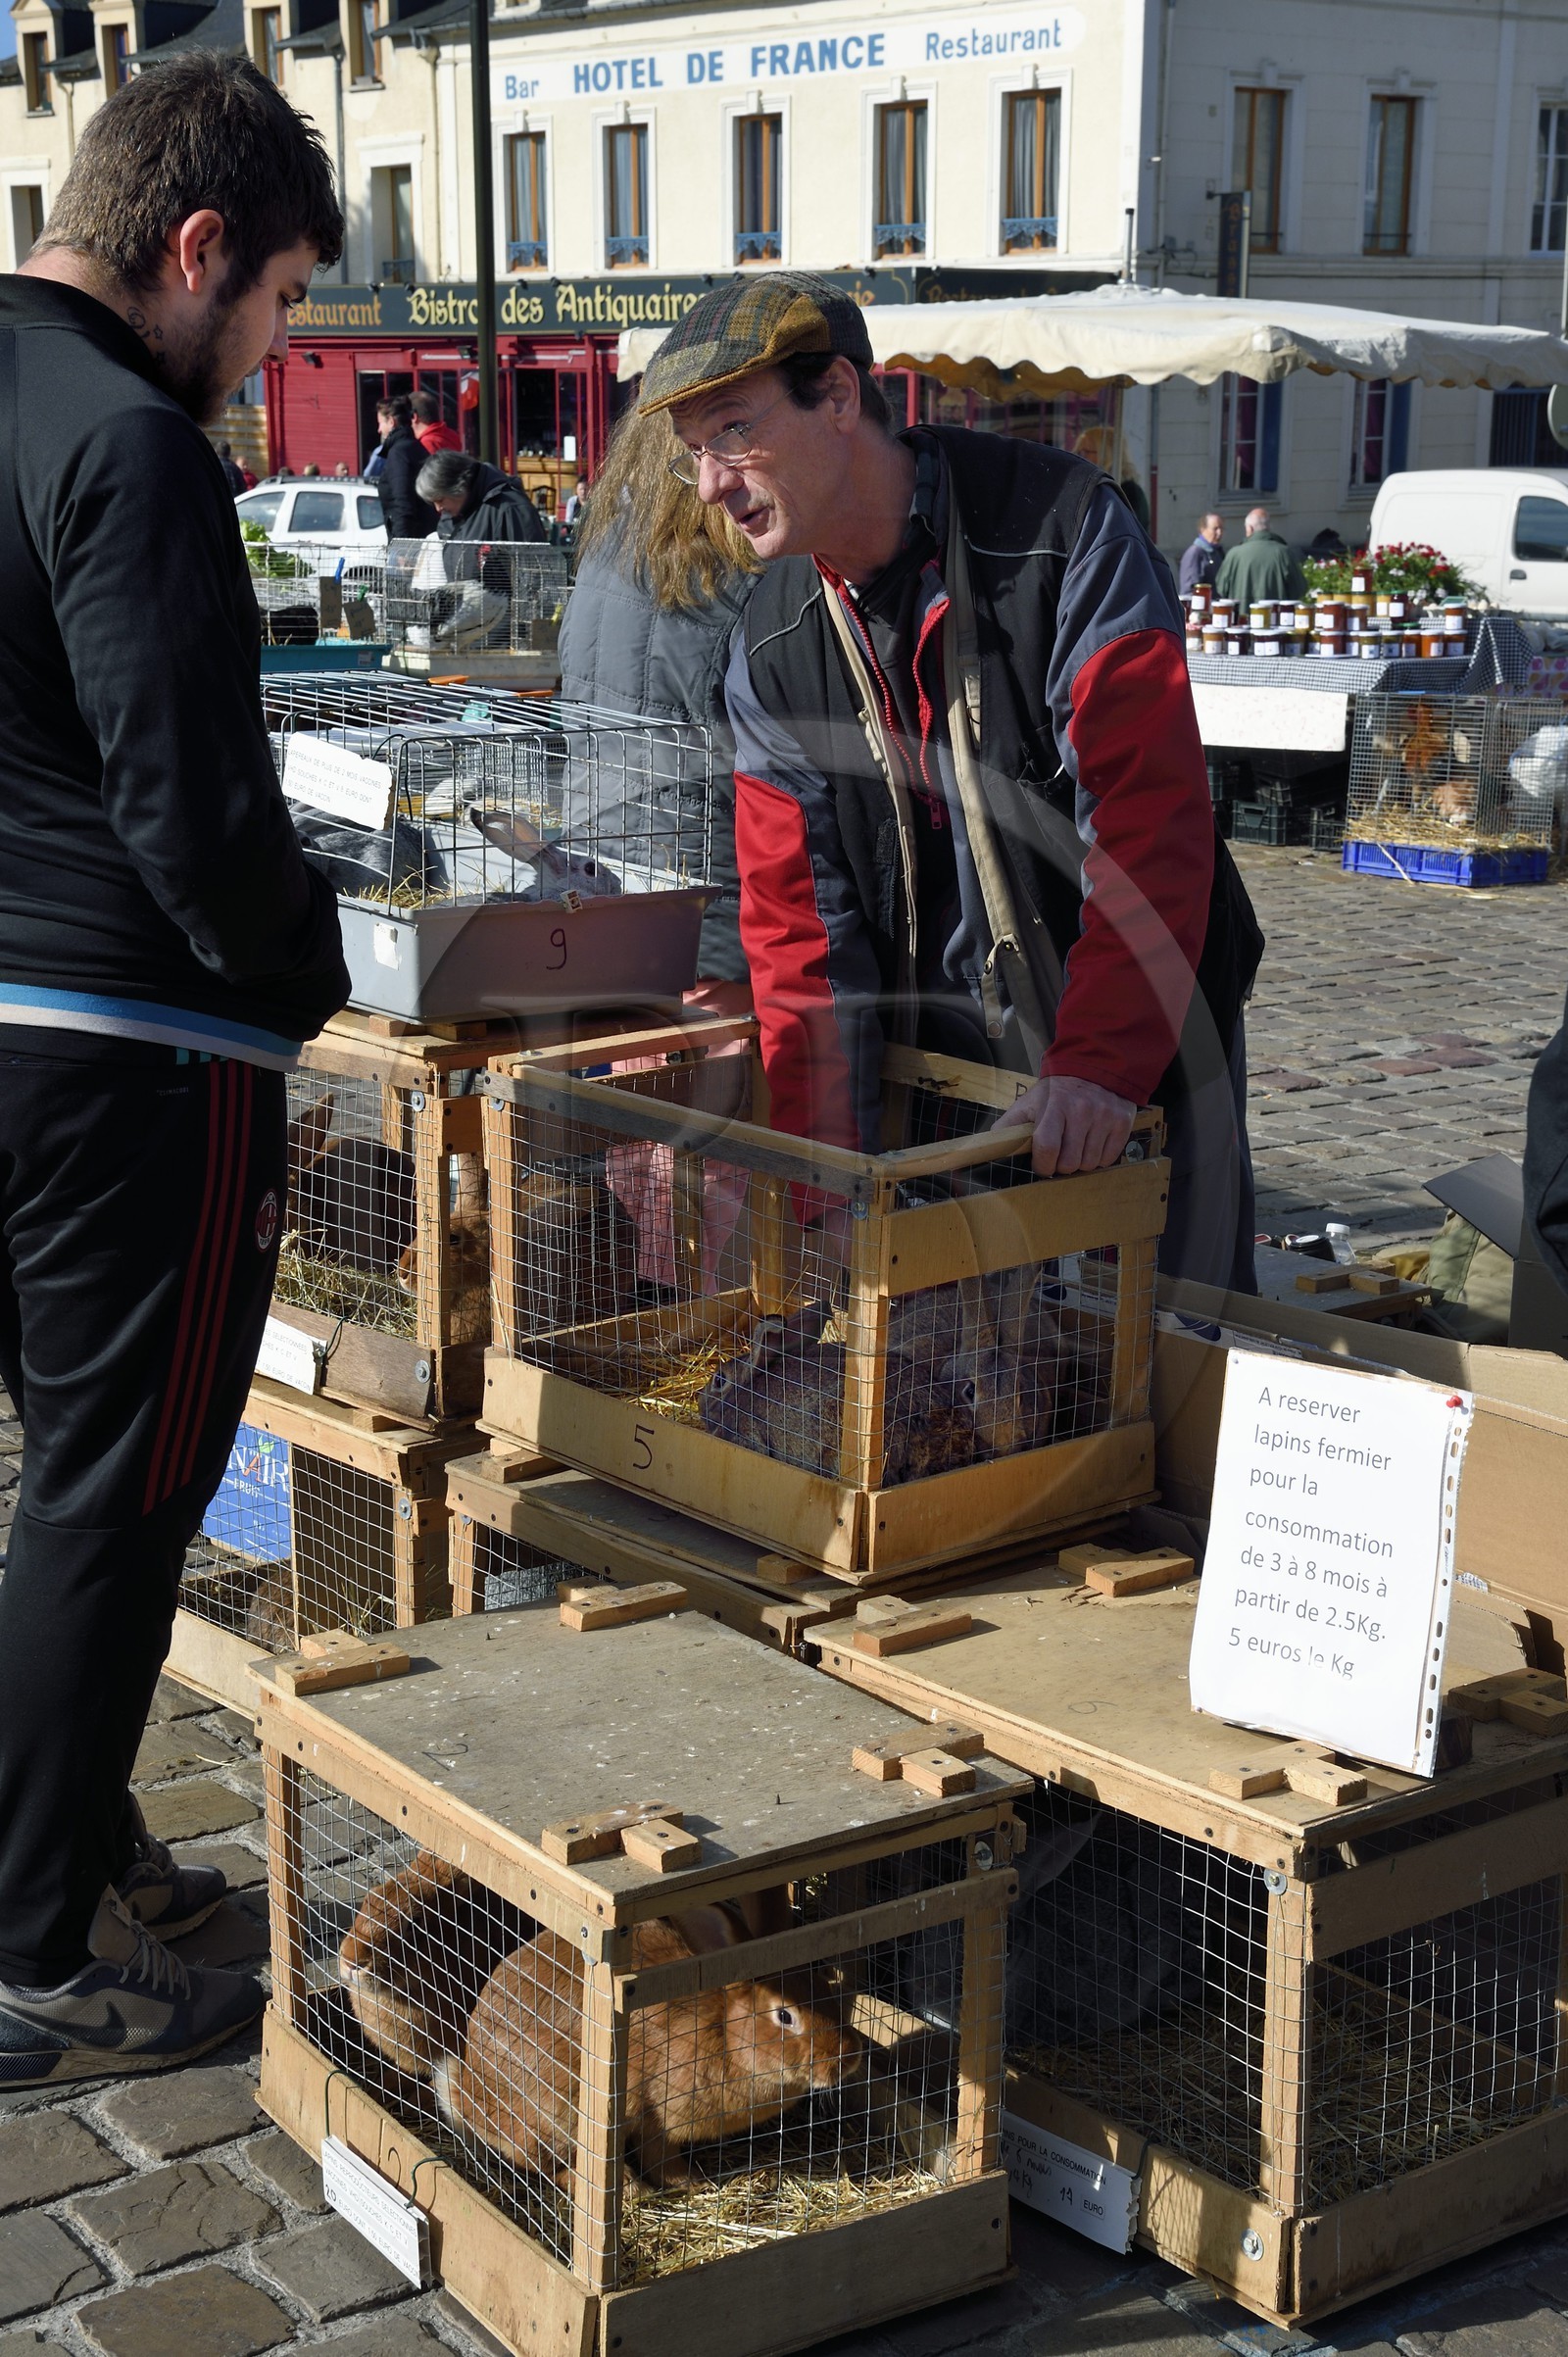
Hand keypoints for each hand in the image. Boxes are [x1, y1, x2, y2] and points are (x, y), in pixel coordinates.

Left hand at [1004, 1074, 1136, 1177]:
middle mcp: (1083, 1111)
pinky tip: (1092, 1143)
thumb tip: (989, 1147)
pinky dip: (1099, 1158)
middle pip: (1069, 1163)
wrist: (1094, 1066)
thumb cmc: (1057, 1091)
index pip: (1048, 1148)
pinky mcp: (1123, 1122)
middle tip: (1060, 1152)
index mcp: (1056, 1106)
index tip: (1042, 1164)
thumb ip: (1008, 1126)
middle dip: (1061, 1165)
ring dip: (1080, 1162)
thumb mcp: (1029, 1102)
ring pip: (1089, 1165)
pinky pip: (1109, 1159)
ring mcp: (1105, 1117)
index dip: (1042, 1165)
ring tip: (1077, 1145)